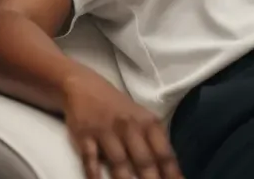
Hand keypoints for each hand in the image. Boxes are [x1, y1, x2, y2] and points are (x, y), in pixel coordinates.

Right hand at [62, 69, 182, 178]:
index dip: (172, 175)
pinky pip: (90, 158)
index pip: (164, 154)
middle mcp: (129, 126)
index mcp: (147, 123)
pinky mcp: (84, 135)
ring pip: (119, 162)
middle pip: (144, 161)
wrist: (81, 85)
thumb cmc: (116, 107)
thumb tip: (170, 173)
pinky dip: (95, 174)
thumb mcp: (140, 118)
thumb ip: (154, 143)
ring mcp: (106, 131)